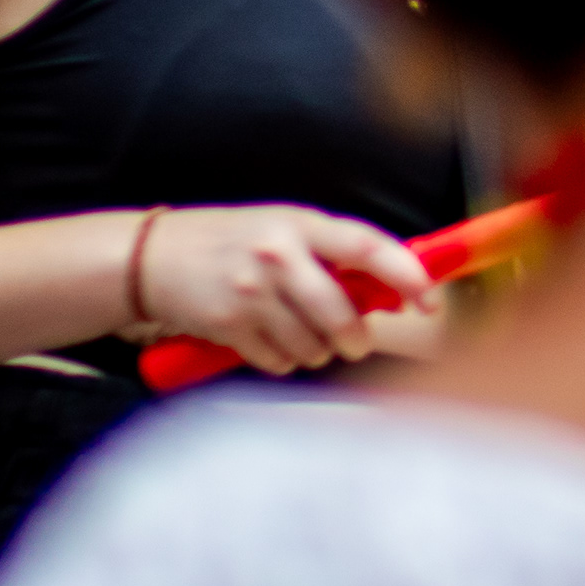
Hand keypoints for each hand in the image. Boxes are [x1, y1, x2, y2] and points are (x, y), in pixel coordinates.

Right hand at [130, 205, 437, 376]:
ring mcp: (251, 292)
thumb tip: (393, 292)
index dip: (407, 276)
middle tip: (357, 343)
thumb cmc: (233, 242)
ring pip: (312, 344)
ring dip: (318, 351)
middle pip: (341, 314)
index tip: (431, 301)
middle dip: (357, 338)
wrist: (153, 258)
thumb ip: (334, 254)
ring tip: (303, 335)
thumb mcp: (285, 229)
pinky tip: (270, 340)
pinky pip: (278, 361)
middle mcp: (278, 256)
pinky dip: (284, 360)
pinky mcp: (227, 325)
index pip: (368, 248)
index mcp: (302, 224)